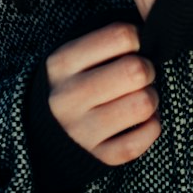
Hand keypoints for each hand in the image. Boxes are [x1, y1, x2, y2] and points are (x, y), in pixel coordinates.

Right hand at [45, 21, 160, 165]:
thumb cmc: (71, 84)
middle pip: (136, 70)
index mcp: (61, 64)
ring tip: (139, 97)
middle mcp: (67, 97)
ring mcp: (81, 131)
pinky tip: (140, 121)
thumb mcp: (72, 56)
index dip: (136, 38)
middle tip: (140, 74)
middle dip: (147, 68)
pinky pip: (144, 138)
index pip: (120, 36)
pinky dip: (151, 126)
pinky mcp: (99, 158)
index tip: (131, 48)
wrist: (41, 134)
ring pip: (143, 104)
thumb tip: (148, 34)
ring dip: (151, 98)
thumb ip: (104, 42)